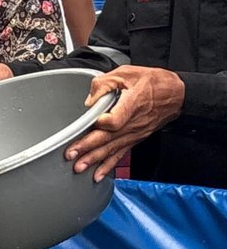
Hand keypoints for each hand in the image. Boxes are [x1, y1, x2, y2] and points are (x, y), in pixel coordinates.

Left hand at [65, 66, 182, 180]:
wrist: (177, 93)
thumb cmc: (154, 82)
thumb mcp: (128, 73)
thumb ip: (104, 83)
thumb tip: (90, 99)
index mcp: (132, 104)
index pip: (114, 120)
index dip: (100, 123)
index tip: (88, 123)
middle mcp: (133, 123)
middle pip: (108, 138)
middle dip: (88, 148)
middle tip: (71, 155)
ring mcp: (135, 133)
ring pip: (113, 149)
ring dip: (95, 160)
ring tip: (80, 168)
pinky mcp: (136, 138)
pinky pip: (121, 153)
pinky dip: (109, 166)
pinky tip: (98, 175)